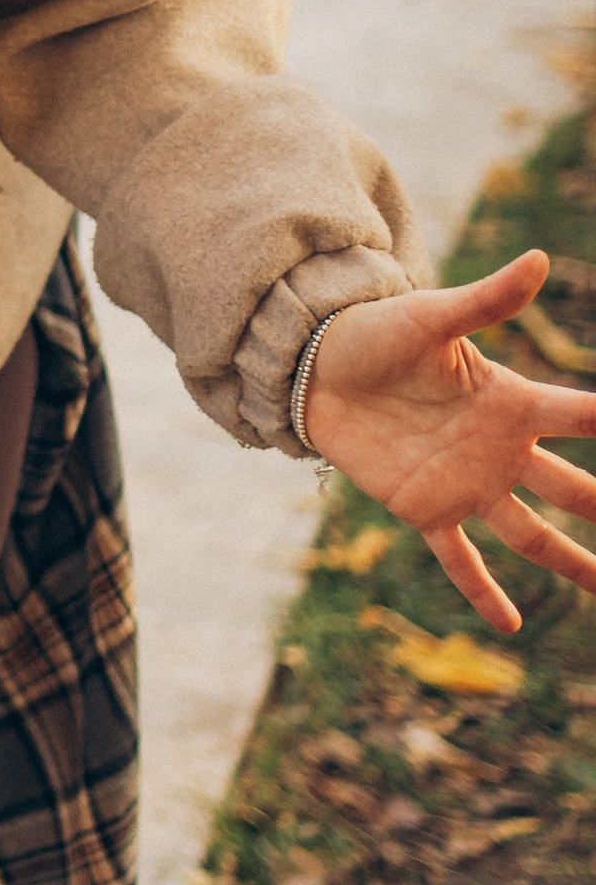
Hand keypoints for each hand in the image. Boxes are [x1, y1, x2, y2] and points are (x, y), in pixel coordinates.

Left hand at [302, 249, 595, 631]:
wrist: (316, 367)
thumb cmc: (377, 333)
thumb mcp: (433, 317)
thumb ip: (487, 300)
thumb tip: (539, 257)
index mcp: (512, 402)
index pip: (583, 417)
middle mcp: (502, 450)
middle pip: (573, 489)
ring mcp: (468, 485)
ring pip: (532, 534)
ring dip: (571, 563)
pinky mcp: (426, 510)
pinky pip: (460, 560)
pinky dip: (483, 592)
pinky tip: (512, 626)